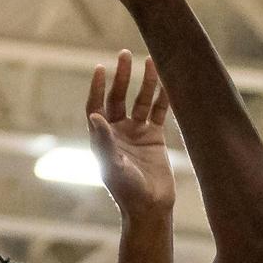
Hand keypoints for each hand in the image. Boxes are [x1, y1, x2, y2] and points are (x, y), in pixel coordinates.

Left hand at [88, 51, 174, 215]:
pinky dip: (163, 97)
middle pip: (118, 98)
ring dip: (144, 83)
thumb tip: (94, 116)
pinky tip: (168, 82)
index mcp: (103, 138)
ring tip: (150, 61)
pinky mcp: (155, 137)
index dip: (97, 88)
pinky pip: (158, 112)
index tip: (100, 69)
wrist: (151, 207)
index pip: (96, 106)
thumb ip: (104, 142)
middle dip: (122, 77)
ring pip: (140, 101)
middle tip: (124, 55)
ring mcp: (137, 133)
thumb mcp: (113, 167)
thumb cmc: (127, 192)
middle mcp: (118, 132)